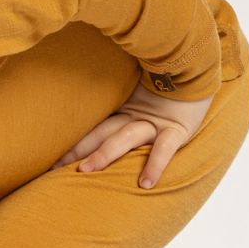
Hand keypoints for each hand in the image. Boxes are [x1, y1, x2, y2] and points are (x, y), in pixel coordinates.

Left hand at [51, 72, 214, 188]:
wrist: (202, 64)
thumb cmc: (172, 82)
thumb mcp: (141, 89)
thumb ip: (118, 95)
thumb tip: (92, 89)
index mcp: (124, 108)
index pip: (92, 124)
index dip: (71, 138)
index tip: (46, 154)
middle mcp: (135, 115)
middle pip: (100, 132)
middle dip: (77, 149)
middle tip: (52, 166)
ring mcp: (155, 122)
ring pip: (124, 138)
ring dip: (105, 154)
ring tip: (86, 170)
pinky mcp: (178, 128)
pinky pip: (165, 149)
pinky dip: (155, 165)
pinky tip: (145, 184)